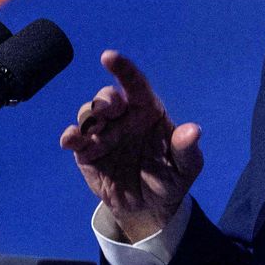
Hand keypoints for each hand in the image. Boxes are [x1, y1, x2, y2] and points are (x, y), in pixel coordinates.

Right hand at [59, 50, 203, 240]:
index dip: (122, 68)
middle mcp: (122, 118)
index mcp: (147, 112)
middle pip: (107, 97)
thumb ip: (187, 149)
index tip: (108, 57)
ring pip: (87, 113)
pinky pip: (74, 138)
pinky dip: (70, 136)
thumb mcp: (186, 168)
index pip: (135, 84)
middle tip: (109, 110)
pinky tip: (71, 140)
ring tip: (91, 132)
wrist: (148, 208)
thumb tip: (193, 131)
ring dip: (87, 117)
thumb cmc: (170, 180)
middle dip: (104, 100)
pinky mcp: (86, 152)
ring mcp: (103, 133)